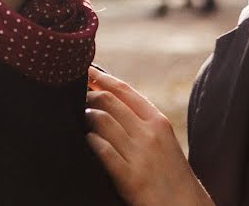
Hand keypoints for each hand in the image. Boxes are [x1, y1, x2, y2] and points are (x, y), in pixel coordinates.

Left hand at [85, 67, 213, 205]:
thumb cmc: (171, 173)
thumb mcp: (163, 140)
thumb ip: (141, 121)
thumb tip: (112, 99)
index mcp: (158, 121)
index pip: (125, 91)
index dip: (103, 78)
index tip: (86, 70)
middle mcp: (149, 134)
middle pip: (110, 102)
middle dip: (89, 96)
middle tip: (78, 96)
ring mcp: (139, 155)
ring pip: (103, 122)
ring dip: (87, 117)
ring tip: (81, 119)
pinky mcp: (130, 177)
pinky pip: (103, 150)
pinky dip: (91, 142)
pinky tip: (87, 141)